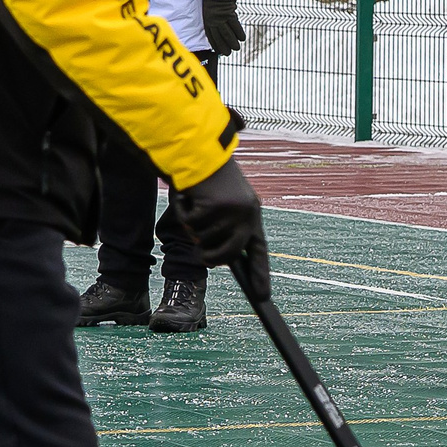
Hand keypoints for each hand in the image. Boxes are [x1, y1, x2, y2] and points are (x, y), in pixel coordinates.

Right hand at [172, 157, 267, 288]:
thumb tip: (220, 258)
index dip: (261, 273)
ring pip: (204, 239)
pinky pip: (192, 225)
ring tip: (196, 204)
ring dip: (192, 226)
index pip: (258, 249)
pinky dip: (184, 212)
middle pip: (228, 254)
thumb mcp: (222, 205)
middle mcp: (247, 213)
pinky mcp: (216, 205)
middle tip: (201, 256)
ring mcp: (232, 210)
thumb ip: (225, 228)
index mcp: (252, 213)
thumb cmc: (208, 180)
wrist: (199, 150)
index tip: (263, 296)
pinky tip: (189, 196)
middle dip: (210, 257)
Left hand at [201, 0, 245, 56]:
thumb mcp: (210, 7)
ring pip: (227, 33)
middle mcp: (213, 20)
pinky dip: (239, 33)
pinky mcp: (229, 14)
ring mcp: (221, 17)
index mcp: (207, 18)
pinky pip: (235, 25)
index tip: (218, 51)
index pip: (210, 35)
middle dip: (224, 46)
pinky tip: (242, 38)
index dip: (215, 44)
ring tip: (237, 48)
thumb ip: (213, 16)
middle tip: (228, 54)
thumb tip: (220, 23)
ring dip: (233, 42)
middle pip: (219, 36)